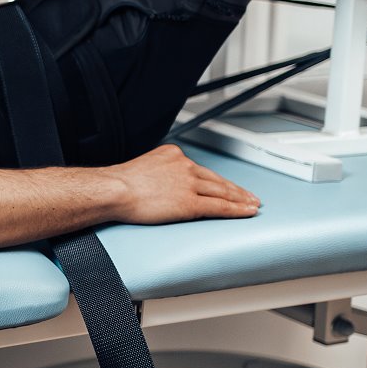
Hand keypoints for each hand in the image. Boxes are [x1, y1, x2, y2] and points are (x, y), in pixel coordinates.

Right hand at [103, 144, 259, 224]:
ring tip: (252, 206)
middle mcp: (184, 166)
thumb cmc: (119, 184)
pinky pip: (219, 206)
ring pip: (222, 192)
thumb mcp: (142, 168)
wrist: (113, 190)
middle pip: (217, 180)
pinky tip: (247, 212)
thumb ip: (158, 173)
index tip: (228, 185)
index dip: (219, 180)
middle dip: (236, 189)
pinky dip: (237, 209)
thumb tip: (159, 184)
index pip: (202, 170)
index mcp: (172, 155)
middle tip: (250, 197)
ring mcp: (188, 184)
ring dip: (241, 199)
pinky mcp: (189, 203)